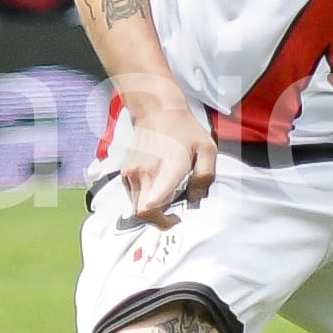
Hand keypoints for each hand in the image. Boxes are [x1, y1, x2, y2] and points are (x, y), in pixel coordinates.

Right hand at [118, 100, 217, 229]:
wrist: (157, 112)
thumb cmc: (185, 130)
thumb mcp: (207, 148)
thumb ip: (206, 176)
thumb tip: (194, 198)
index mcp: (170, 166)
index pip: (153, 202)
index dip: (162, 218)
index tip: (175, 218)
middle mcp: (147, 171)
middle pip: (144, 213)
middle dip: (159, 219)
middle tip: (174, 214)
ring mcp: (132, 172)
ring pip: (137, 207)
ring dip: (152, 209)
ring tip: (168, 196)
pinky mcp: (125, 172)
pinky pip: (133, 196)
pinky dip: (144, 198)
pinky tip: (157, 187)